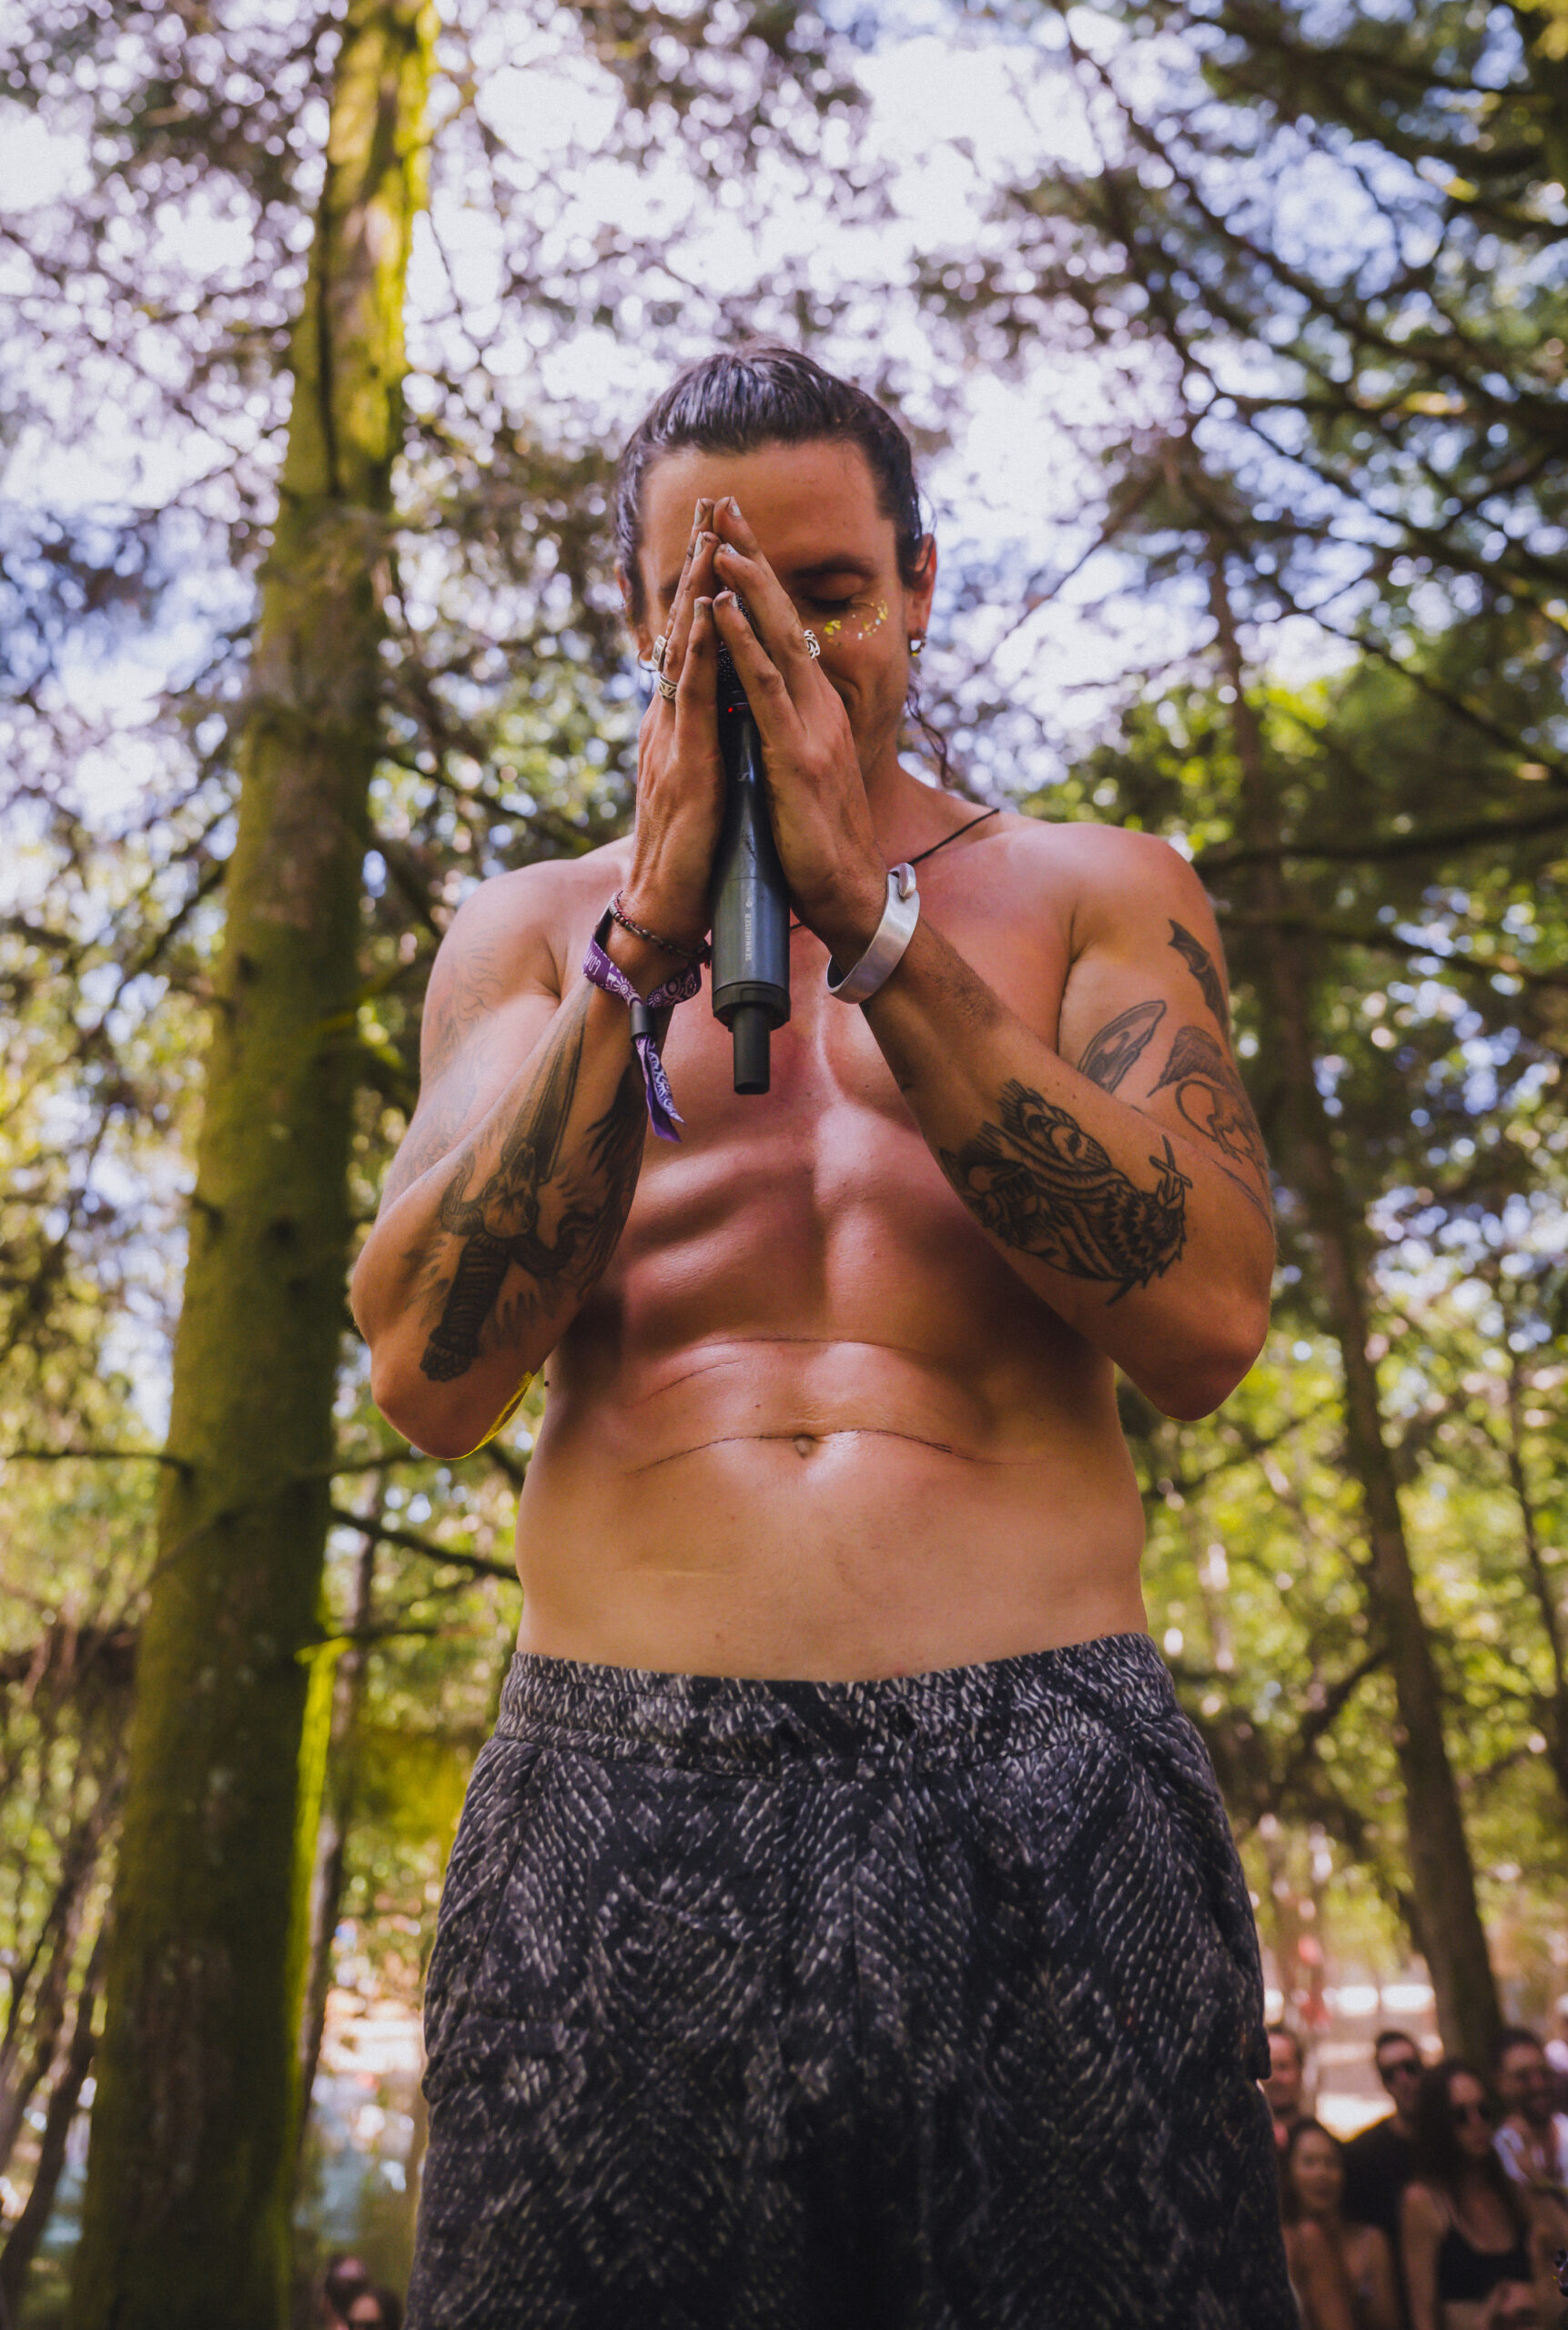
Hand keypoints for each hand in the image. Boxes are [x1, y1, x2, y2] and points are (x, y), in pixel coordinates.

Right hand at [619, 500, 726, 949]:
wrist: (665, 912)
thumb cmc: (692, 857)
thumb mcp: (706, 787)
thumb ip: (708, 748)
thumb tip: (723, 718)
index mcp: (678, 728)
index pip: (691, 645)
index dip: (704, 590)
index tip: (719, 536)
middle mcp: (668, 722)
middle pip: (683, 629)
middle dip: (698, 566)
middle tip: (711, 504)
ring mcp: (672, 739)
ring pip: (685, 648)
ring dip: (698, 587)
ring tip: (710, 532)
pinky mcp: (685, 763)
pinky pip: (694, 695)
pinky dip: (702, 647)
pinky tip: (709, 608)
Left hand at [707, 502, 886, 958]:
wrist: (846, 897)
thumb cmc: (814, 843)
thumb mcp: (794, 773)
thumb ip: (778, 733)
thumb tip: (754, 706)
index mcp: (813, 710)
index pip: (782, 630)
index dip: (757, 580)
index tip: (730, 533)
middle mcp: (817, 707)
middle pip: (781, 617)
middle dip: (752, 559)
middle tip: (724, 505)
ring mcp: (810, 728)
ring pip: (774, 640)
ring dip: (745, 586)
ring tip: (717, 540)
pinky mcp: (795, 757)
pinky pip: (764, 689)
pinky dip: (741, 645)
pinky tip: (721, 611)